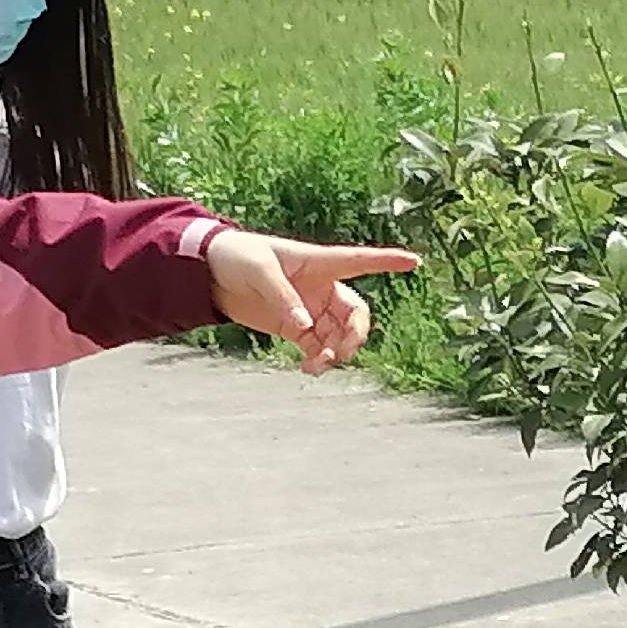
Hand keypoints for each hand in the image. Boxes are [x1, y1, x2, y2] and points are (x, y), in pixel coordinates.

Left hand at [204, 228, 421, 374]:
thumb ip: (283, 299)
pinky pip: (317, 348)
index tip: (415, 262)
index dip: (388, 262)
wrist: (211, 273)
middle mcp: (323, 288)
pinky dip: (318, 361)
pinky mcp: (295, 328)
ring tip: (318, 366)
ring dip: (336, 353)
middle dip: (355, 335)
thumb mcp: (260, 272)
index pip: (361, 261)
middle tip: (341, 352)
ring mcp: (311, 309)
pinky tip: (309, 370)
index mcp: (320, 263)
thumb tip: (304, 329)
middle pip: (356, 313)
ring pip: (339, 335)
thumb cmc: (239, 257)